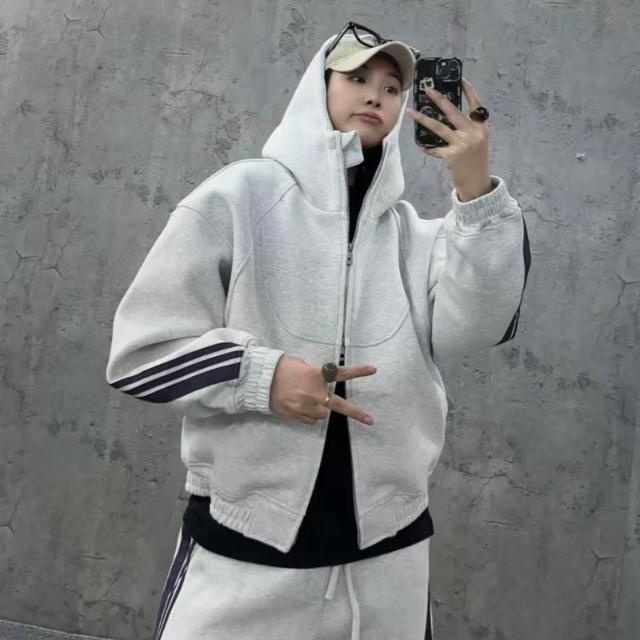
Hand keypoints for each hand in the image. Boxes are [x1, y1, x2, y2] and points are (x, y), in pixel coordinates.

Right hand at [270, 354, 376, 425]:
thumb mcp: (300, 363)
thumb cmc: (280, 368)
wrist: (259, 381)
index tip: (373, 370)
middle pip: (339, 406)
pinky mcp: (297, 416)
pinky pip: (310, 420)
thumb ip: (314, 372)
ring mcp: (306, 407)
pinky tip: (299, 405)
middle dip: (356, 413)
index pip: (341, 373)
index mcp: (316, 375)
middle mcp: (314, 393)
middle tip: (370, 420)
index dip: (358, 371)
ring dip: (319, 408)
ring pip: (322, 414)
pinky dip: (308, 415)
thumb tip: (318, 379)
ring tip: (306, 399)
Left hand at [405, 77, 493, 201]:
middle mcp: (473, 133)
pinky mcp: (451, 155)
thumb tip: (448, 118)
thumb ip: (469, 129)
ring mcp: (462, 144)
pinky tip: (422, 146)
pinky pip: (435, 148)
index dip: (468, 91)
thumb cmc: (476, 162)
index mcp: (481, 128)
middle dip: (438, 98)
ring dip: (422, 119)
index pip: (476, 104)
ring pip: (438, 127)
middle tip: (427, 89)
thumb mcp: (479, 142)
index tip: (461, 79)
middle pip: (453, 111)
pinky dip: (428, 148)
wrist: (477, 184)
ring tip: (411, 112)